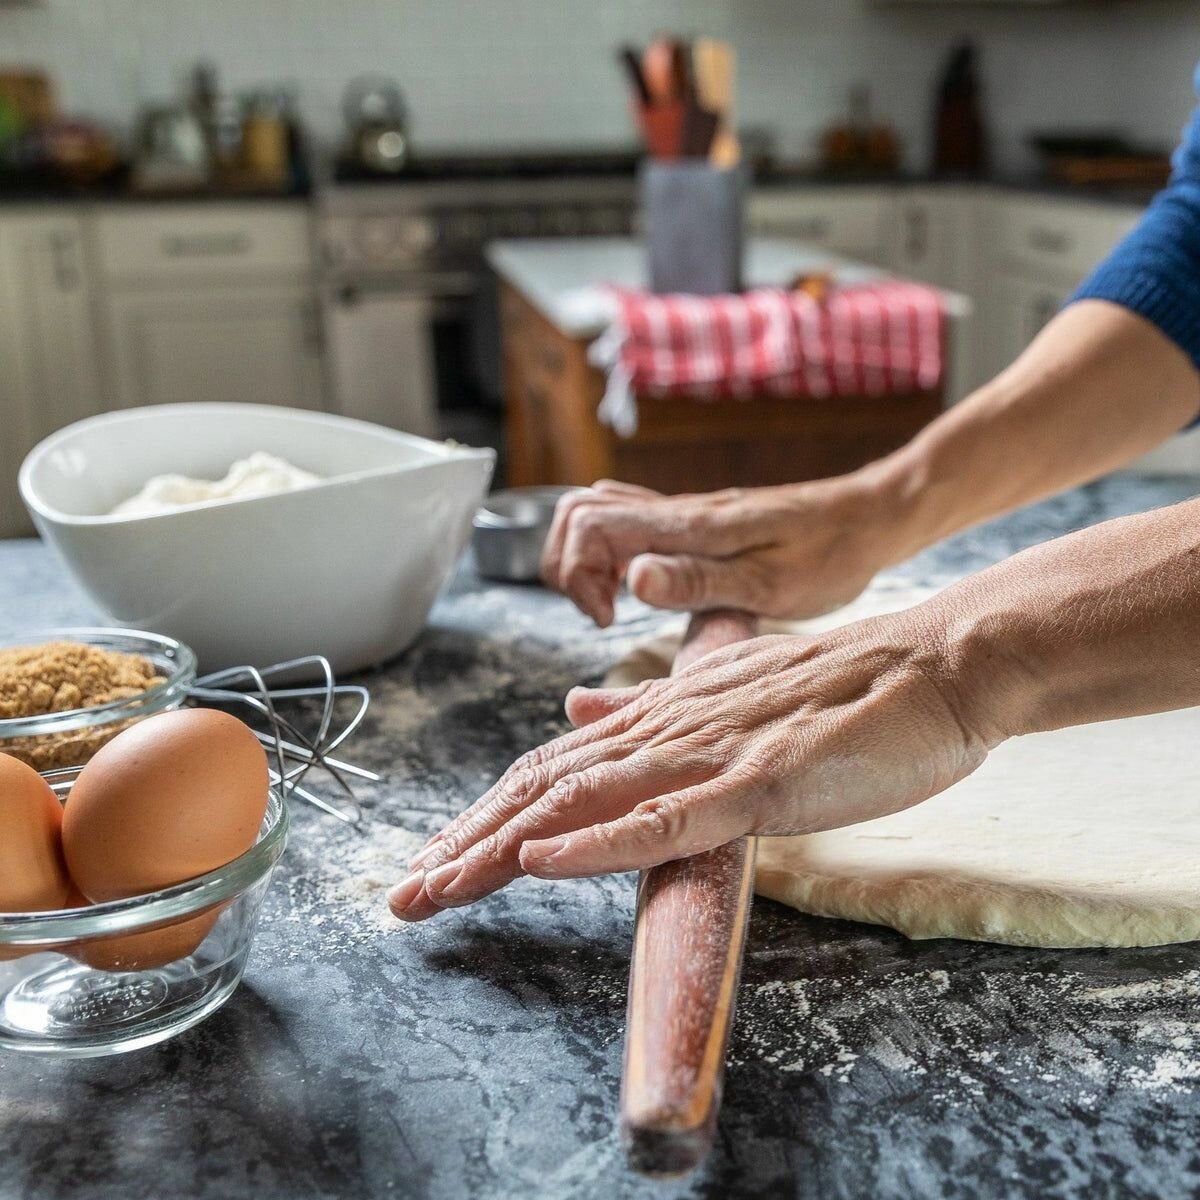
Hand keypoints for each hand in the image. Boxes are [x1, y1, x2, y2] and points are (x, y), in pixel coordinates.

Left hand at [387, 608, 995, 921]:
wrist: (936, 666)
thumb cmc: (847, 695)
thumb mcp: (729, 697)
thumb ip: (651, 709)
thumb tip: (576, 709)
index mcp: (662, 716)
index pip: (553, 769)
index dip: (487, 816)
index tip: (437, 861)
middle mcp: (669, 728)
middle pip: (545, 787)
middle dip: (467, 842)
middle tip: (402, 897)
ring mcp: (711, 753)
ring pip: (585, 802)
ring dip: (503, 848)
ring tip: (438, 888)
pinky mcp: (760, 781)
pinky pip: (668, 816)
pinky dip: (599, 839)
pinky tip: (544, 860)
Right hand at [539, 476, 898, 627]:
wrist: (869, 519)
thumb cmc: (830, 555)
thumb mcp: (769, 584)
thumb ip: (697, 581)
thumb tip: (633, 579)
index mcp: (689, 527)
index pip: (588, 524)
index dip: (578, 574)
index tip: (608, 618)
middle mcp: (678, 512)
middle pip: (578, 510)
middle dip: (569, 564)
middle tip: (604, 611)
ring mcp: (684, 513)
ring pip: (598, 508)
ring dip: (586, 555)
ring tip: (615, 600)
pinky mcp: (697, 520)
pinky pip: (629, 516)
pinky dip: (611, 548)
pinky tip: (639, 583)